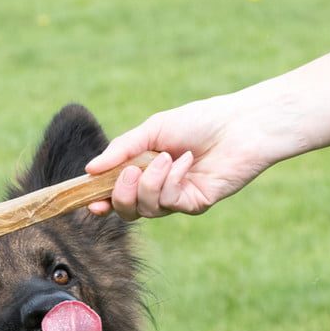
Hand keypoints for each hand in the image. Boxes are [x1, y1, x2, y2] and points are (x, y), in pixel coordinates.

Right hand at [86, 94, 298, 219]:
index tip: (90, 202)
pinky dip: (172, 181)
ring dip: (150, 183)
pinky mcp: (194, 204)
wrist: (239, 125)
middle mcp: (159, 188)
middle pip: (127, 209)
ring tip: (167, 158)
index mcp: (145, 169)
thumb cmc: (199, 121)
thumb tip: (89, 170)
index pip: (117, 193)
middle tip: (129, 172)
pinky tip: (187, 162)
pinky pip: (170, 202)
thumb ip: (121, 150)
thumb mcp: (152, 130)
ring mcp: (177, 198)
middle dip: (122, 195)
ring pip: (146, 208)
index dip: (101, 201)